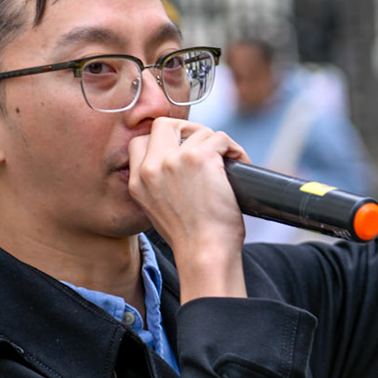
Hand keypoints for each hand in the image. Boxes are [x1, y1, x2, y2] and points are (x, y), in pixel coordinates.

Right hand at [127, 118, 248, 301]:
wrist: (204, 253)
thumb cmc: (190, 239)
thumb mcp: (156, 210)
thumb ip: (158, 184)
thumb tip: (175, 163)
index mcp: (138, 181)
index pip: (140, 142)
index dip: (164, 141)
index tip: (183, 150)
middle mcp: (152, 167)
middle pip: (164, 124)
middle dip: (187, 129)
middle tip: (206, 146)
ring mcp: (175, 160)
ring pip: (199, 131)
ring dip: (217, 144)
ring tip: (228, 162)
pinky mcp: (200, 158)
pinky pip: (221, 137)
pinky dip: (234, 148)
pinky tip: (239, 163)